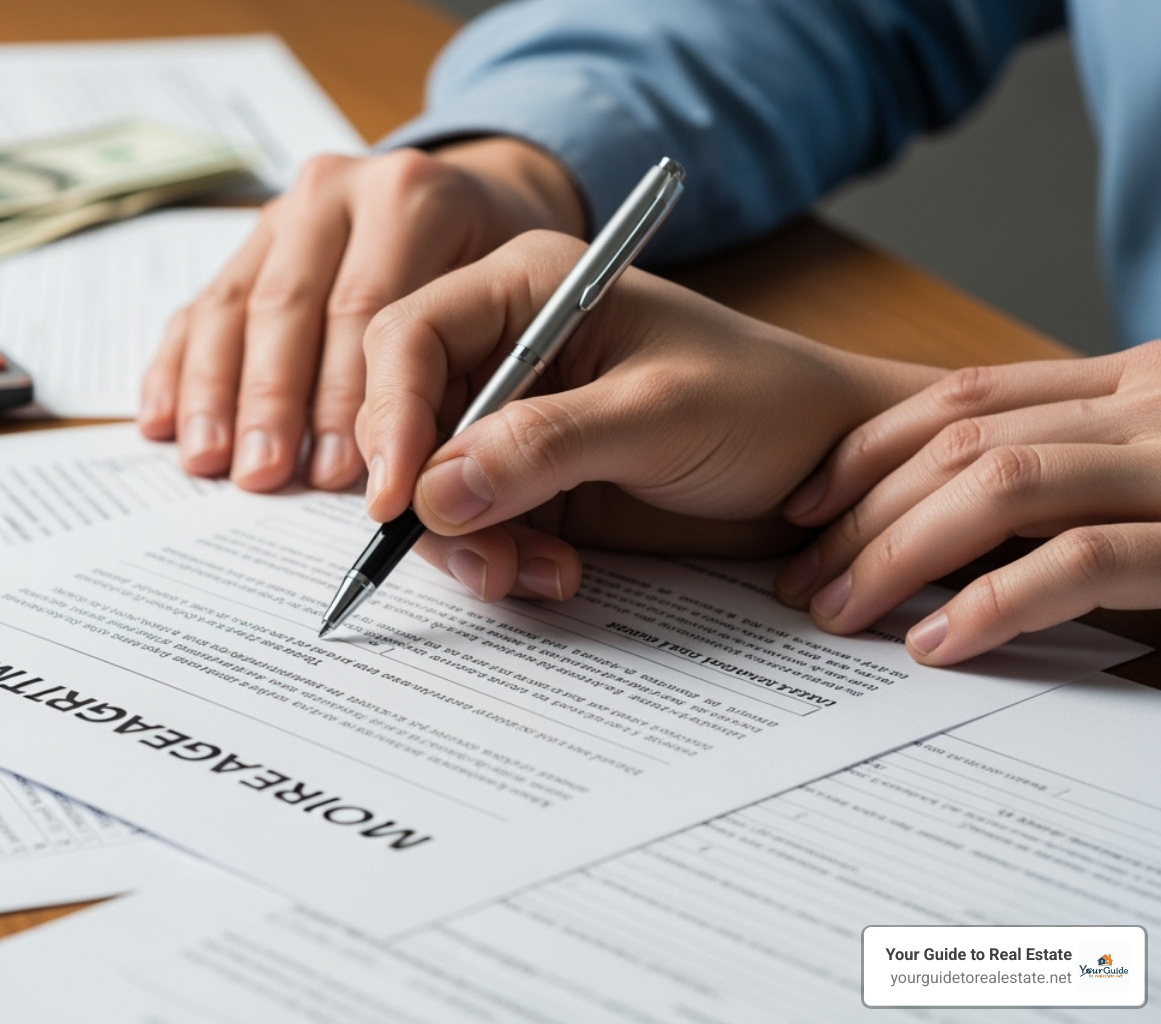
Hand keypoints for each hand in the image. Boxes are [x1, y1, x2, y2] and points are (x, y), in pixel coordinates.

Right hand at [138, 138, 584, 491]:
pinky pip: (206, 305)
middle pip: (296, 305)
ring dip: (219, 391)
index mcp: (426, 197)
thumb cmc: (540, 291)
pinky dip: (180, 367)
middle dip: (278, 402)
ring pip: (239, 304)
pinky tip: (164, 424)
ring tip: (212, 464)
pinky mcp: (259, 248)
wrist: (497, 219)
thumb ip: (535, 427)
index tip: (358, 484)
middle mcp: (347, 191)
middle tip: (266, 479)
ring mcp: (292, 215)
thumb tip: (447, 505)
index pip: (380, 310)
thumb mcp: (576, 338)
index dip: (363, 404)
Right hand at [356, 231, 937, 601]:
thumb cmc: (766, 405)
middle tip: (476, 556)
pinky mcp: (528, 485)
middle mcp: (506, 350)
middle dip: (425, 497)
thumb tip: (433, 491)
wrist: (828, 472)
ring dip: (466, 544)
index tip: (397, 496)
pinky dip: (497, 561)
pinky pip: (474, 529)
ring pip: (431, 487)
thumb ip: (542, 444)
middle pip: (406, 420)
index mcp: (528, 288)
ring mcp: (513, 422)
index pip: (412, 337)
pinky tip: (553, 573)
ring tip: (530, 573)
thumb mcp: (657, 415)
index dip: (391, 415)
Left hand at [775, 343, 1160, 664]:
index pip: (968, 396)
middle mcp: (1147, 406)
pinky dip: (992, 602)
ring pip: (1000, 488)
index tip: (803, 503)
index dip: (870, 449)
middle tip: (800, 579)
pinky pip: (1078, 561)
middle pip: (963, 445)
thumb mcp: (1155, 470)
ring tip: (839, 612)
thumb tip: (946, 527)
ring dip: (899, 555)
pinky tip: (934, 641)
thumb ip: (1071, 477)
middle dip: (863, 515)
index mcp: (1130, 382)